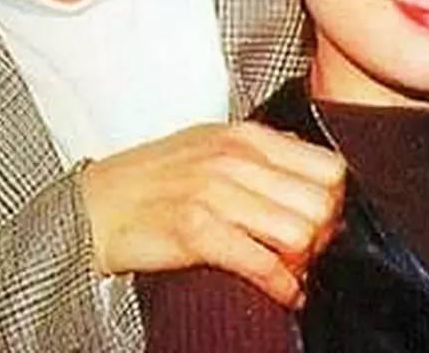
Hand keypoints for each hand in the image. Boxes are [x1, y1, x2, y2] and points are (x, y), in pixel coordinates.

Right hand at [80, 121, 345, 306]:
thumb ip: (263, 152)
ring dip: (303, 262)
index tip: (323, 222)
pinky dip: (281, 285)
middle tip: (309, 253)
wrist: (93, 205)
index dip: (334, 202)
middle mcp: (236, 159)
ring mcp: (215, 193)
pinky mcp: (195, 231)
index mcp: (247, 136)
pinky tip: (283, 292)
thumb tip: (311, 167)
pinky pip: (262, 263)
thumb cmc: (156, 178)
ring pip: (300, 233)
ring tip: (292, 271)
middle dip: (324, 236)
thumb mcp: (214, 144)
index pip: (329, 167)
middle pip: (322, 203)